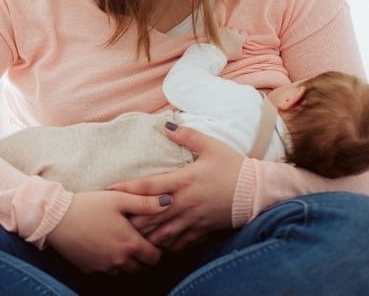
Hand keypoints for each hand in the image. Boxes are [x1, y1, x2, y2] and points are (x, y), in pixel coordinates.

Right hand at [45, 190, 171, 273]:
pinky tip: (100, 245)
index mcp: (129, 243)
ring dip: (123, 260)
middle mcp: (119, 260)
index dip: (155, 249)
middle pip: (140, 268)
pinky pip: (105, 270)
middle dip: (140, 256)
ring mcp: (103, 267)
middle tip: (132, 239)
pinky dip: (107, 261)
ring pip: (122, 270)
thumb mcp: (118, 198)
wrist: (55, 218)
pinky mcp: (89, 269)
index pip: (154, 257)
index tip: (149, 238)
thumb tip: (169, 202)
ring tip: (116, 241)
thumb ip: (145, 203)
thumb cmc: (88, 205)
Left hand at [107, 123, 243, 251]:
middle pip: (149, 214)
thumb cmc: (233, 166)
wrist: (258, 192)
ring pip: (161, 232)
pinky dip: (165, 244)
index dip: (127, 188)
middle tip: (113, 216)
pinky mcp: (202, 231)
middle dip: (131, 216)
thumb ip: (187, 136)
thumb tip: (166, 124)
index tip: (109, 189)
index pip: (149, 186)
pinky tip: (155, 243)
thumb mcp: (211, 146)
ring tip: (128, 232)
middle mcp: (185, 202)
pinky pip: (179, 242)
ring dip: (145, 233)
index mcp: (184, 180)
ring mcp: (193, 219)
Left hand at [216, 27, 246, 60]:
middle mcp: (234, 32)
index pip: (244, 33)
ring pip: (228, 28)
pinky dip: (219, 31)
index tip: (239, 39)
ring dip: (226, 32)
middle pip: (236, 30)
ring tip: (223, 38)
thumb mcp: (239, 54)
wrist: (217, 53)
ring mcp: (226, 30)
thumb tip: (240, 46)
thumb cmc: (229, 55)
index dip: (242, 36)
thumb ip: (241, 48)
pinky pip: (220, 28)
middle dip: (234, 33)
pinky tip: (218, 36)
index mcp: (241, 38)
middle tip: (230, 39)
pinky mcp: (218, 29)